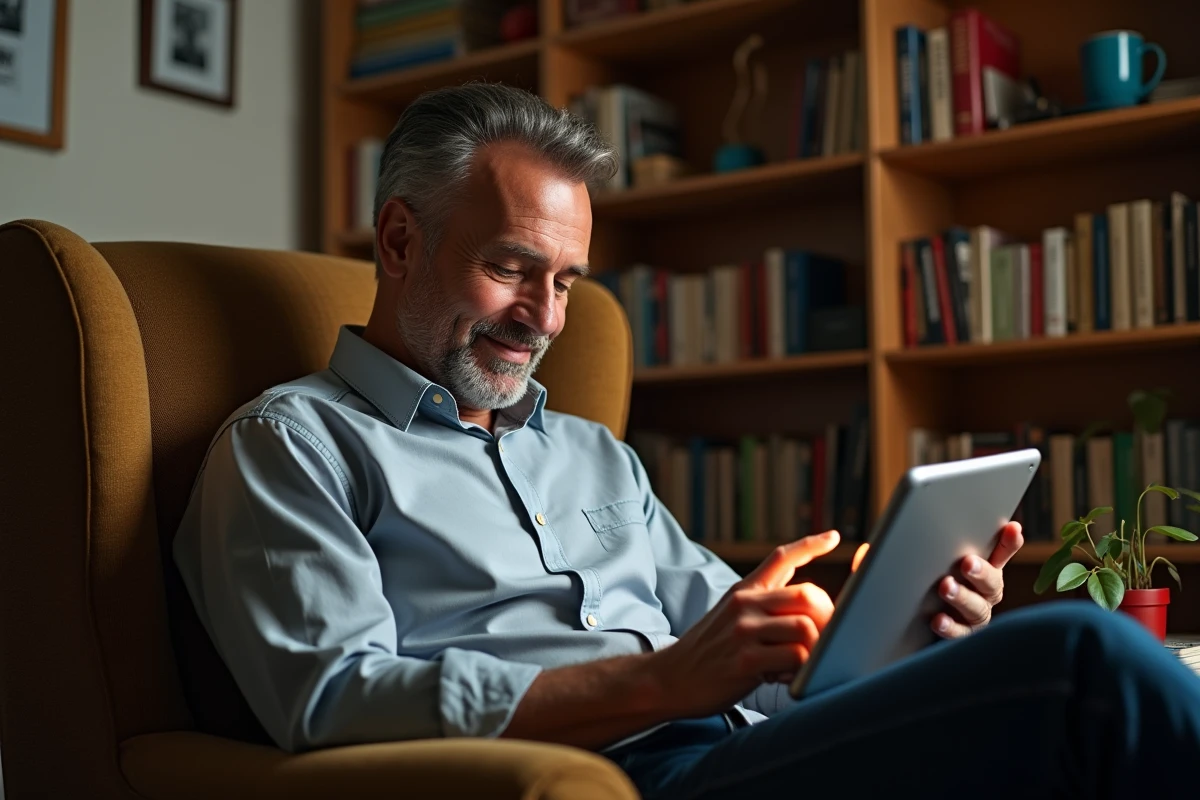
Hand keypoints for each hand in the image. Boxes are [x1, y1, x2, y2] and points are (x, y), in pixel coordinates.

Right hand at [650, 531, 839, 718]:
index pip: (781, 557)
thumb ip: (761, 596)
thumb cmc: (707, 649)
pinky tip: (785, 677)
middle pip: (807, 596)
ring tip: (798, 664)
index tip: (833, 537)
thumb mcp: (728, 612)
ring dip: (813, 650)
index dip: (810, 545)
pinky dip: (801, 670)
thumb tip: (794, 576)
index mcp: (744, 591)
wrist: (670, 678)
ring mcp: (744, 631)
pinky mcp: (745, 660)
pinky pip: (795, 657)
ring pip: (806, 629)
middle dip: (826, 619)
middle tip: (823, 641)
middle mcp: (745, 604)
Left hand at [932, 521, 1022, 638]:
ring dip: (962, 597)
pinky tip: (938, 619)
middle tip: (967, 562)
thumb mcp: (949, 560)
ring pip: (976, 609)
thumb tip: (978, 518)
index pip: (1002, 554)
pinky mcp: (961, 636)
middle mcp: (986, 595)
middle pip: (991, 584)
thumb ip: (961, 542)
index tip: (1012, 528)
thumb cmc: (942, 581)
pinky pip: (959, 634)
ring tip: (946, 587)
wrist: (920, 618)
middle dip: (981, 573)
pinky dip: (950, 627)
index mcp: (987, 572)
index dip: (1009, 542)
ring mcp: (975, 617)